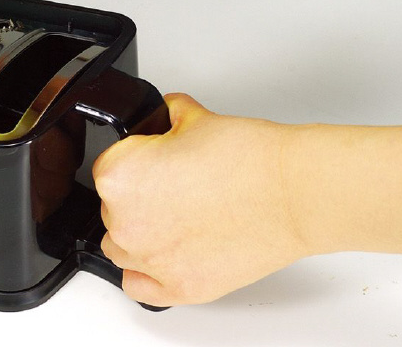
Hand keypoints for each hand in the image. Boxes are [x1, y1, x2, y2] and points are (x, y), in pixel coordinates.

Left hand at [92, 93, 307, 305]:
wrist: (292, 191)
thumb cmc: (250, 159)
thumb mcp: (195, 118)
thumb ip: (168, 116)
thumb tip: (167, 114)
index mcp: (120, 177)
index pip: (109, 167)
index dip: (138, 159)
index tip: (158, 161)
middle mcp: (126, 223)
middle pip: (113, 209)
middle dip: (140, 197)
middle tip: (177, 186)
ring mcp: (151, 260)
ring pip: (122, 248)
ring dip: (140, 234)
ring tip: (177, 217)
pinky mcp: (179, 287)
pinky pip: (138, 286)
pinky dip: (148, 272)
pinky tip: (166, 254)